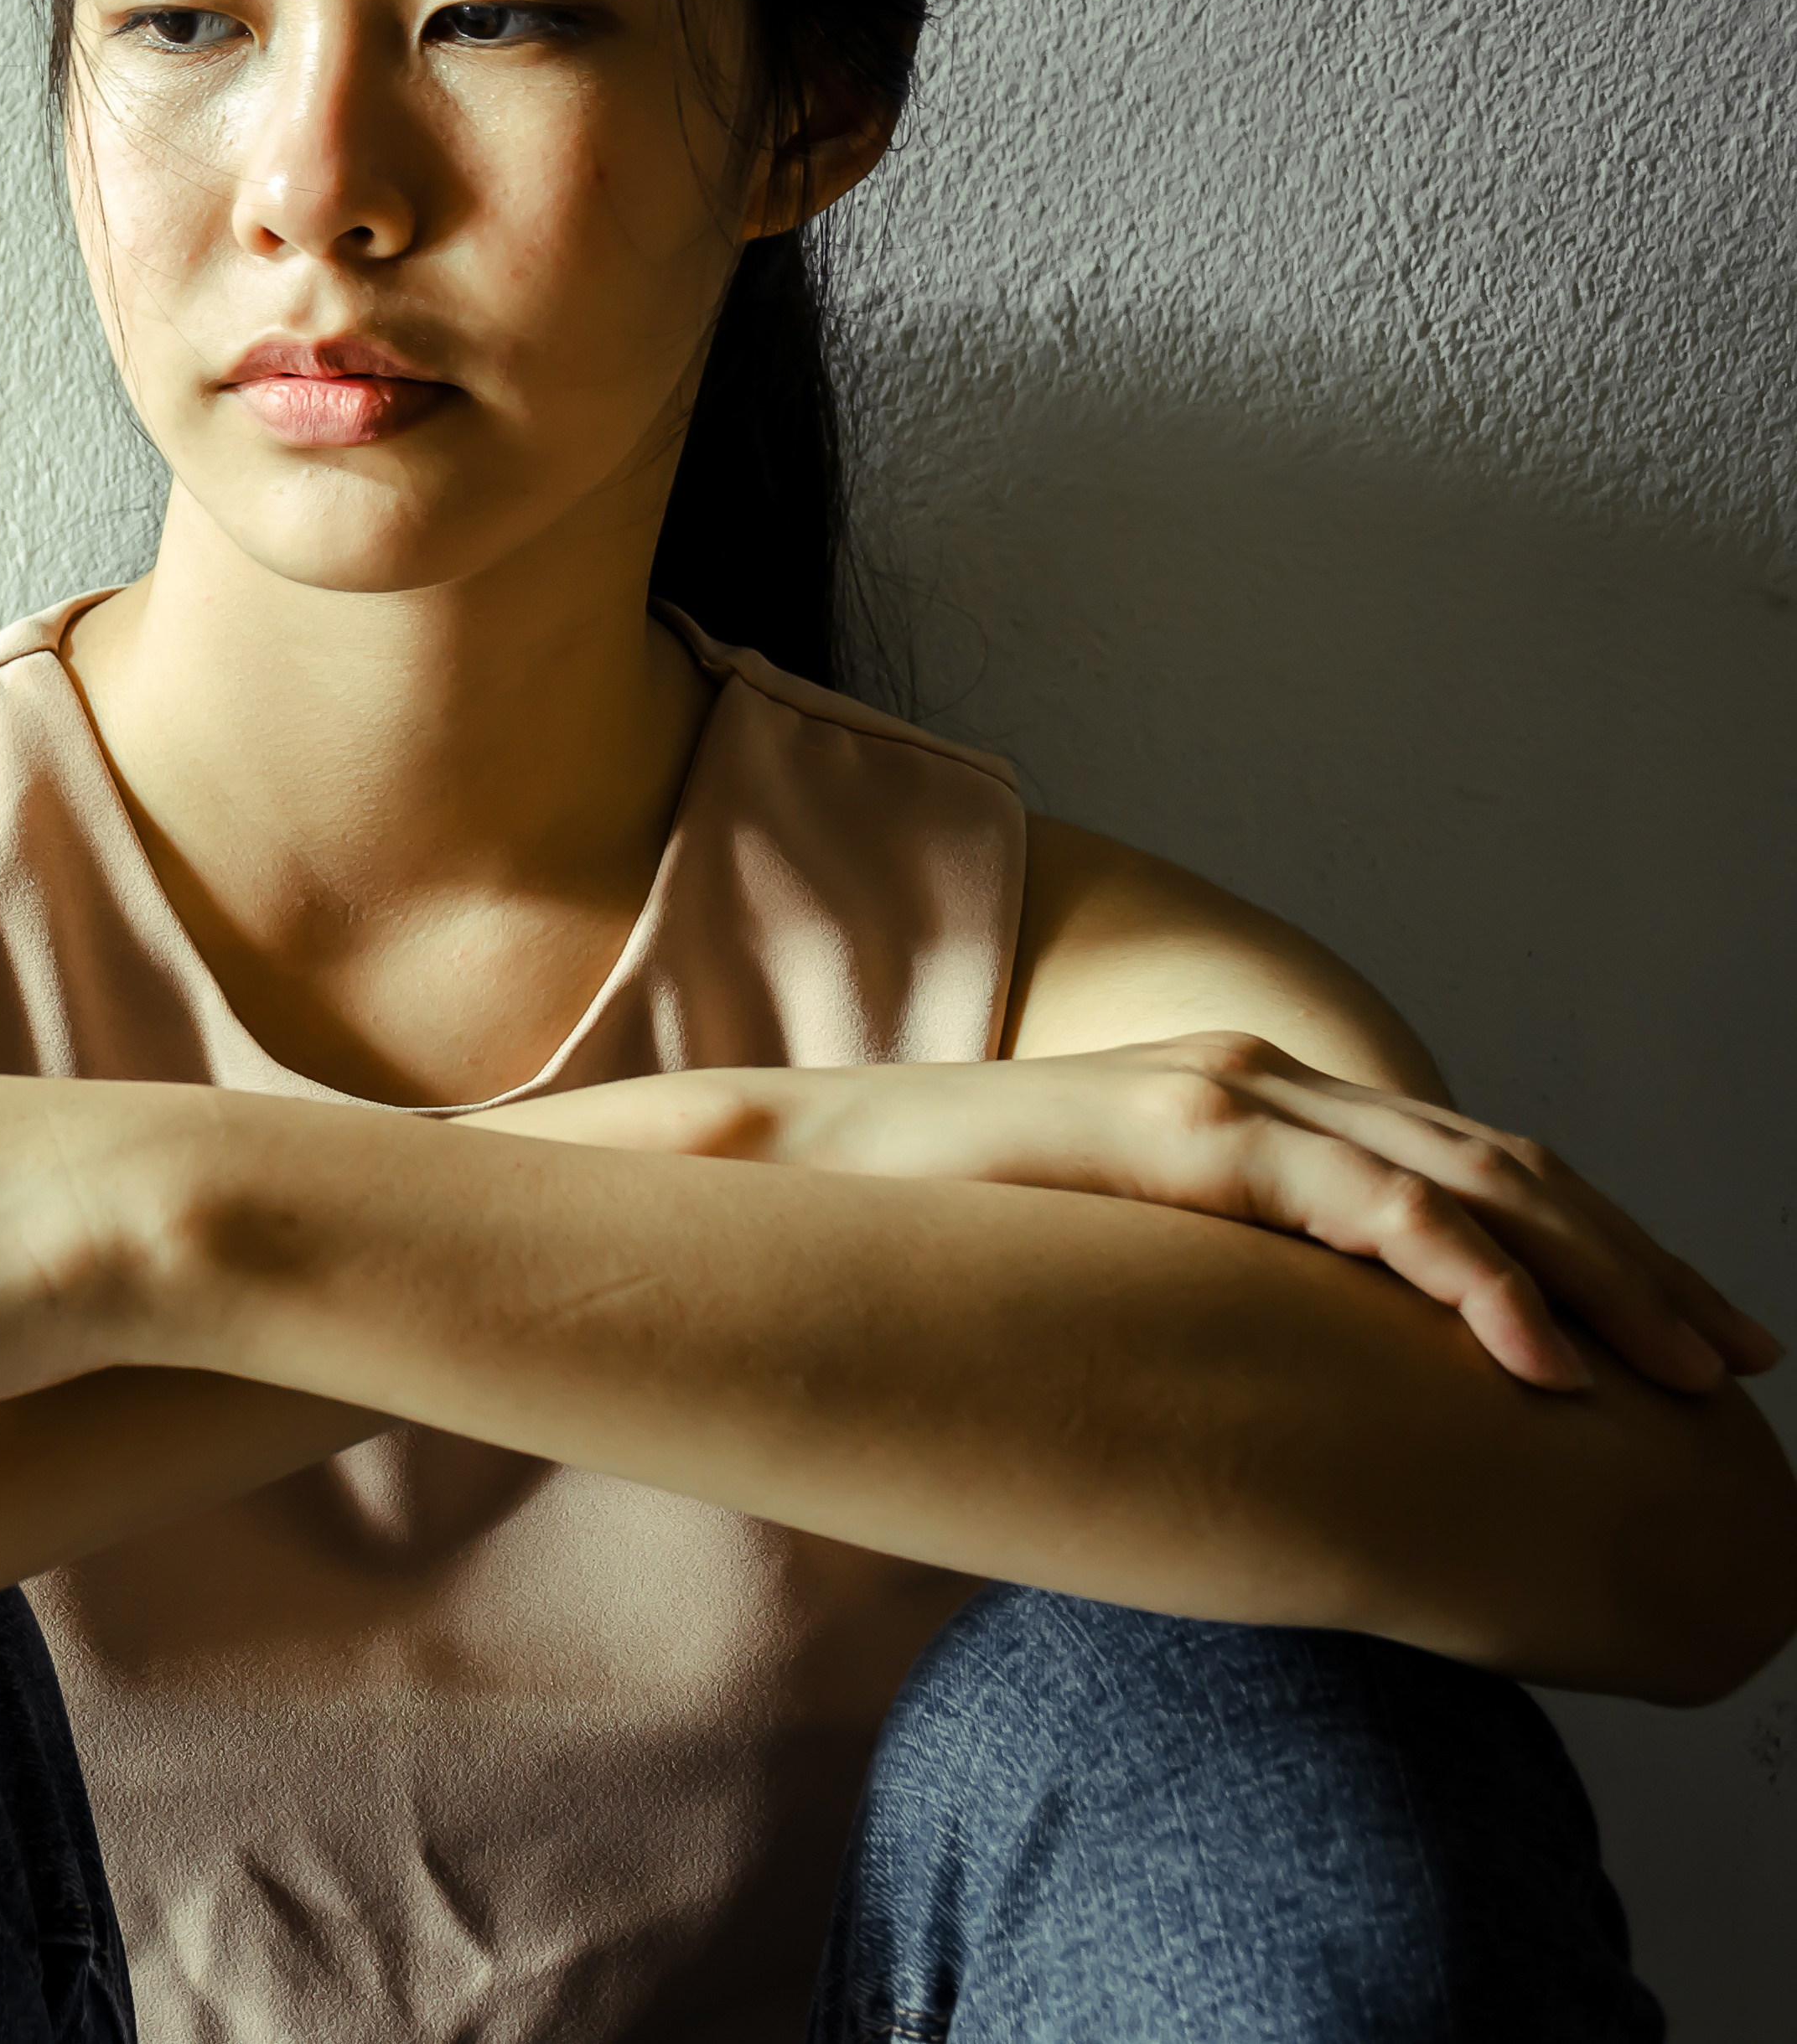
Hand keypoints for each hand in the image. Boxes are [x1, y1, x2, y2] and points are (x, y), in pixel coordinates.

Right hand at [764, 1034, 1779, 1395]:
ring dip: (1596, 1278)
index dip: (1595, 1249)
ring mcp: (1225, 1097)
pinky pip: (1367, 1205)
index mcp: (1254, 1110)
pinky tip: (1536, 1358)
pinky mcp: (1182, 1129)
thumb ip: (1203, 1295)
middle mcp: (1263, 1084)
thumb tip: (1279, 1402)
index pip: (1471, 1172)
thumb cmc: (932, 1241)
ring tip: (1681, 1373)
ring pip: (1470, 1179)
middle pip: (1509, 1167)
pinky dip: (1472, 1279)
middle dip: (1640, 1264)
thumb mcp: (1109, 1270)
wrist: (786, 1176)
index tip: (1685, 1337)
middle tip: (1740, 1361)